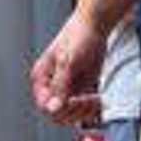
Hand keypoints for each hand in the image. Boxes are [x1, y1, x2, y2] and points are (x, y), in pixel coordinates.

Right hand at [30, 10, 106, 124]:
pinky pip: (82, 108)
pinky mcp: (79, 89)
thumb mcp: (68, 62)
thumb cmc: (78, 36)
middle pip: (57, 114)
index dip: (61, 109)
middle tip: (89, 100)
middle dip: (74, 111)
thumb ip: (59, 86)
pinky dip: (92, 108)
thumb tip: (52, 107)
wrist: (95, 26)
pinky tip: (98, 100)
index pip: (45, 106)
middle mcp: (51, 86)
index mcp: (41, 79)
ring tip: (96, 101)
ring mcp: (66, 89)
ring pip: (71, 114)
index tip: (77, 102)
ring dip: (85, 112)